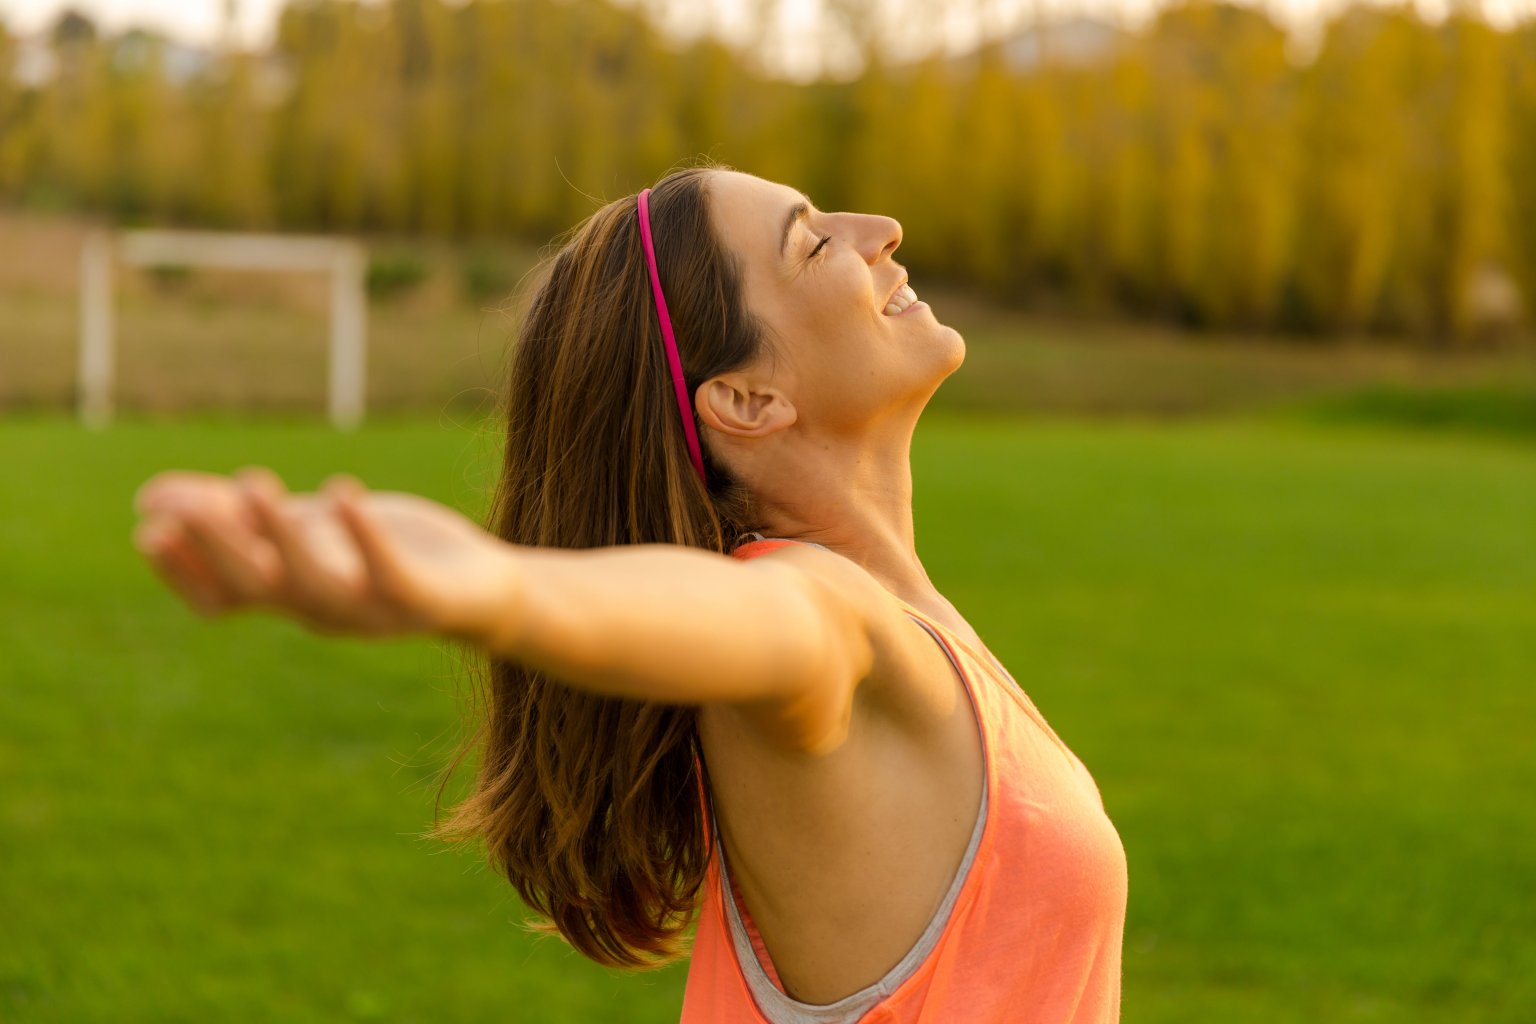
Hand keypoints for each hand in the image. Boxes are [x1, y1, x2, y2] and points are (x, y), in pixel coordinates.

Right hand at [133, 468, 521, 644]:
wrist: (476, 586)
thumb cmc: (378, 552)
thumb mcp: (305, 529)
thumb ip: (241, 516)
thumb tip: (151, 497)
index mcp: (287, 596)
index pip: (220, 597)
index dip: (183, 571)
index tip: (148, 530)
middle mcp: (319, 610)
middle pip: (257, 586)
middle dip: (219, 544)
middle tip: (186, 503)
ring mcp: (368, 610)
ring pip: (313, 584)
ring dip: (280, 536)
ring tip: (253, 483)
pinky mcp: (419, 599)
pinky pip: (387, 573)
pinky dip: (363, 537)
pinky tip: (341, 492)